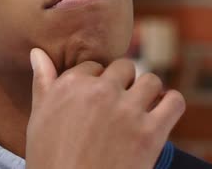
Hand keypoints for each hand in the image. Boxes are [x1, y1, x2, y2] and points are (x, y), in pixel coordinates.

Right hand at [25, 48, 184, 168]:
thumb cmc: (50, 159)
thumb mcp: (38, 117)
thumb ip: (43, 81)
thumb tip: (37, 52)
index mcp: (71, 84)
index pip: (94, 66)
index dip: (96, 82)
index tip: (95, 101)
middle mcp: (99, 91)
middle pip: (124, 68)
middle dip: (122, 84)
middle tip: (118, 105)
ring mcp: (127, 111)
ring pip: (151, 80)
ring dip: (147, 92)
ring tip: (140, 109)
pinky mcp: (151, 133)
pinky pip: (174, 102)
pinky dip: (171, 104)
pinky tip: (161, 112)